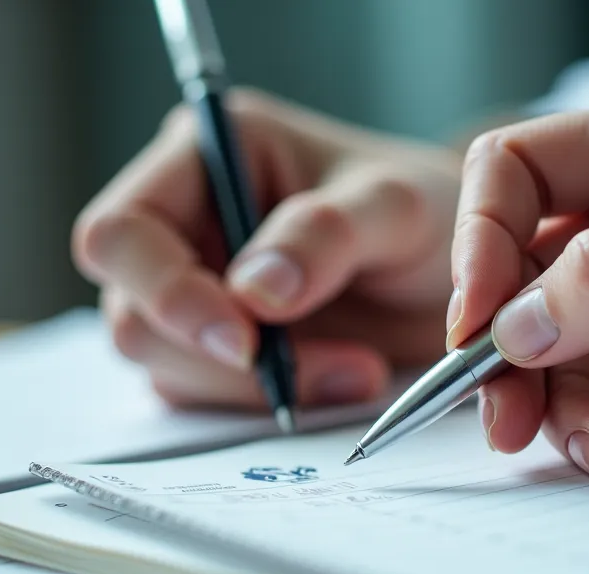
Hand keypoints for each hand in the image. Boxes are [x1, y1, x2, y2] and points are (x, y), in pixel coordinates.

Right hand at [73, 89, 460, 409]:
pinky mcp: (213, 346)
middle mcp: (182, 220)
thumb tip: (252, 293)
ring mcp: (192, 288)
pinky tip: (344, 380)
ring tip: (356, 371)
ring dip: (251, 389)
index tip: (244, 339)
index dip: (163, 291)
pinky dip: (270, 404)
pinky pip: (206, 396)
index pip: (122, 230)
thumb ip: (325, 235)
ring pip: (164, 365)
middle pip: (129, 311)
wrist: (466, 270)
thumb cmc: (423, 211)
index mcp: (205, 154)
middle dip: (207, 356)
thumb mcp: (395, 206)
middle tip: (290, 376)